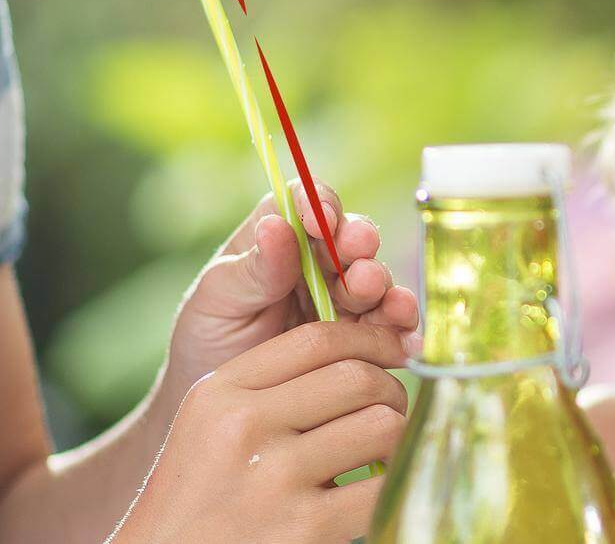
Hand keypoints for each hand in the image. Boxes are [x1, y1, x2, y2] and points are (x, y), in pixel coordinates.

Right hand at [111, 321, 409, 542]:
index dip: (370, 339)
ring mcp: (276, 477)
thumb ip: (268, 388)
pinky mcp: (306, 527)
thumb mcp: (210, 427)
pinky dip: (397, 484)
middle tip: (390, 412)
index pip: (316, 340)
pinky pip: (385, 486)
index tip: (395, 351)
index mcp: (220, 393)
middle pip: (358, 378)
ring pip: (382, 425)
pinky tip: (380, 490)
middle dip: (391, 391)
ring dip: (398, 438)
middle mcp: (245, 427)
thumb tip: (359, 358)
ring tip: (385, 453)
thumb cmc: (198, 502)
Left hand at [161, 180, 419, 405]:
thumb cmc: (208, 340)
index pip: (304, 203)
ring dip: (383, 287)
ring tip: (379, 299)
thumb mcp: (216, 301)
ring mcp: (342, 298)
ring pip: (375, 281)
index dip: (319, 204)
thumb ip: (251, 269)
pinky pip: (388, 325)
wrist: (219, 411)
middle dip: (359, 247)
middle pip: (350, 238)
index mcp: (277, 238)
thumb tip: (276, 226)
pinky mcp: (361, 335)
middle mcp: (316, 261)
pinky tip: (405, 339)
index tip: (318, 220)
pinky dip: (401, 329)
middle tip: (357, 262)